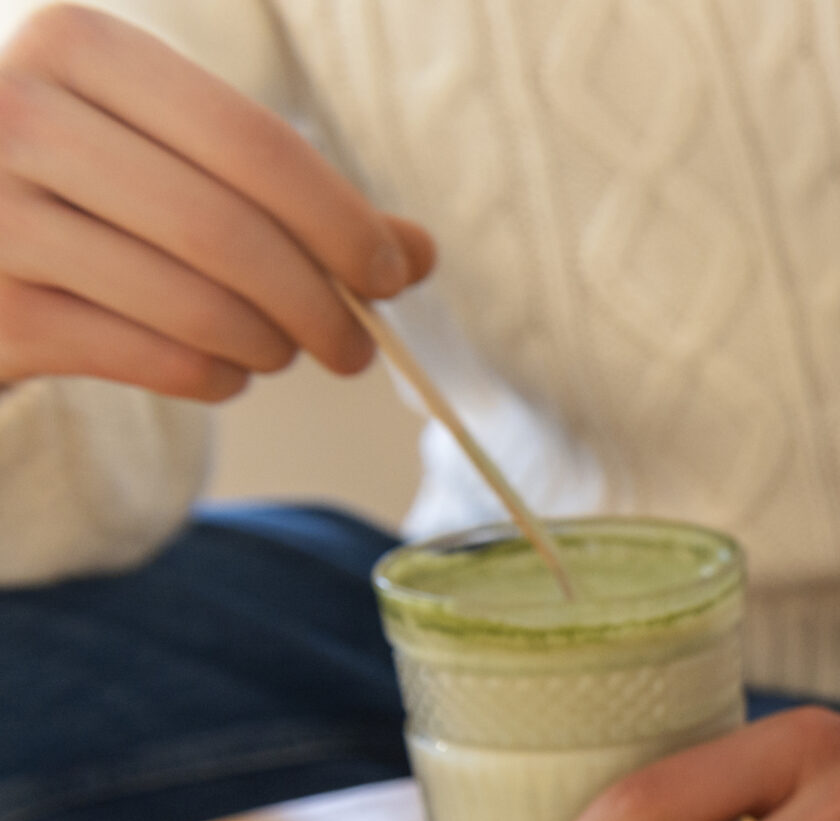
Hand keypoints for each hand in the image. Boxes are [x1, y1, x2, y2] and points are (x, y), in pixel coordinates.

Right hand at [0, 3, 433, 399]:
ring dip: (271, 346)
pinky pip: (151, 358)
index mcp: (78, 45)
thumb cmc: (96, 185)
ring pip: (191, 303)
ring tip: (286, 352)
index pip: (252, 141)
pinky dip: (215, 376)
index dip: (341, 221)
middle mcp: (15, 114)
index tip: (390, 275)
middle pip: (225, 230)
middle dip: (319, 304)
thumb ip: (301, 194)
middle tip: (356, 346)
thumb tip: (419, 252)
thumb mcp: (183, 155)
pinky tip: (224, 369)